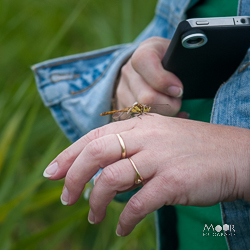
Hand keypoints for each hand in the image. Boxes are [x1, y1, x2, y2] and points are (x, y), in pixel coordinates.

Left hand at [43, 115, 249, 235]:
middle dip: (73, 175)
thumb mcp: (160, 137)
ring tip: (93, 217)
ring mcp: (160, 158)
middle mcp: (147, 138)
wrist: (235, 155)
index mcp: (141, 125)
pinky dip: (126, 220)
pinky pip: (138, 203)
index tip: (51, 172)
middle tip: (66, 198)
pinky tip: (122, 230)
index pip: (95, 136)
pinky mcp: (174, 182)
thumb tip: (103, 166)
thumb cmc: (195, 148)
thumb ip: (132, 145)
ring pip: (112, 179)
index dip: (69, 154)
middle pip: (96, 152)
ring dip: (96, 202)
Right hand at [116, 37, 182, 115]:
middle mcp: (128, 72)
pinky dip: (155, 122)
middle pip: (145, 97)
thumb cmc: (170, 63)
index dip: (163, 80)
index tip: (179, 90)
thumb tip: (180, 90)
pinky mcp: (121, 106)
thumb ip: (183, 65)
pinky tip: (165, 116)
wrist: (150, 69)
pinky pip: (138, 120)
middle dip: (168, 105)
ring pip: (142, 113)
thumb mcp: (178, 56)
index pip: (144, 62)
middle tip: (178, 101)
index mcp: (143, 53)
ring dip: (162, 114)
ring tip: (171, 106)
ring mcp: (122, 90)